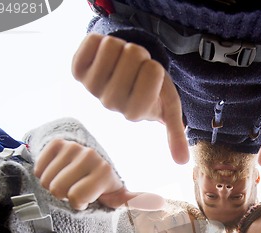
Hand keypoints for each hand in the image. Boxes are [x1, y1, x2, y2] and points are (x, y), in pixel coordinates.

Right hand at [35, 139, 163, 209]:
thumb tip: (160, 203)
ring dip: (53, 184)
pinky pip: (39, 167)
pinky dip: (44, 173)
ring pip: (47, 180)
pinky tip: (57, 170)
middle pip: (59, 189)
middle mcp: (90, 156)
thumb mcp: (118, 195)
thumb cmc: (101, 185)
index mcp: (105, 172)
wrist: (86, 161)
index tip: (87, 198)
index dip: (78, 203)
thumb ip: (135, 201)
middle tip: (75, 188)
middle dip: (64, 194)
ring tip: (68, 179)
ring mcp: (72, 147)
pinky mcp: (57, 142)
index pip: (76, 198)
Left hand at [72, 33, 188, 163]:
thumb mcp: (168, 107)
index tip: (151, 79)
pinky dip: (100, 41)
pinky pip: (92, 41)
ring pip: (111, 46)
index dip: (154, 68)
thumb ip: (175, 133)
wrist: (125, 78)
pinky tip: (103, 57)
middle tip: (136, 68)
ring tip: (121, 61)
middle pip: (133, 55)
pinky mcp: (77, 71)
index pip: (152, 72)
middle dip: (139, 54)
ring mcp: (91, 87)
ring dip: (121, 47)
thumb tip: (183, 163)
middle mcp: (110, 103)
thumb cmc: (151, 89)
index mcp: (134, 113)